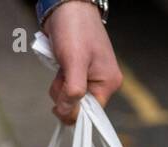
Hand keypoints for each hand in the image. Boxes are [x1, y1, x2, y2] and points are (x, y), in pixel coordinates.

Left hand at [44, 1, 122, 122]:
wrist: (67, 7)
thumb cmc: (75, 29)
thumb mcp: (74, 62)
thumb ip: (73, 90)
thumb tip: (68, 113)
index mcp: (108, 83)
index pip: (91, 114)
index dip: (74, 112)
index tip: (61, 103)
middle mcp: (101, 83)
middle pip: (78, 108)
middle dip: (64, 96)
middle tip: (62, 75)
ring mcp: (90, 78)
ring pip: (69, 99)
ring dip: (59, 88)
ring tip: (61, 67)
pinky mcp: (78, 74)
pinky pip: (66, 89)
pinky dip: (59, 82)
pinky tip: (60, 67)